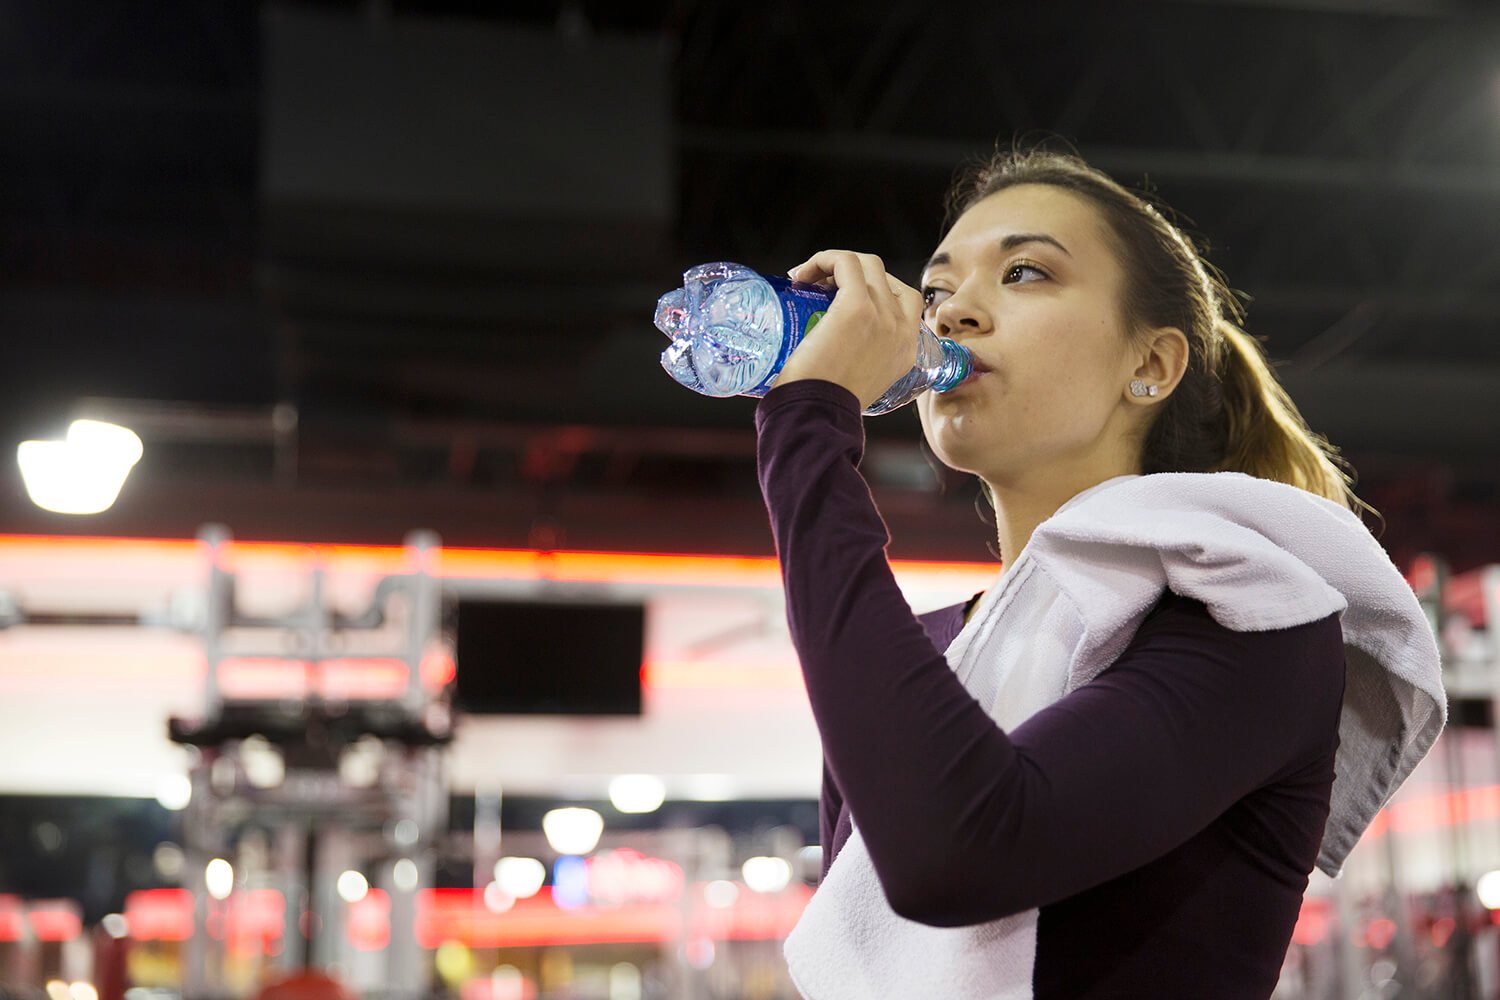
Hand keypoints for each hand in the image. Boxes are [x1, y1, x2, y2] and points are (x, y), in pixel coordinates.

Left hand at [777, 250, 924, 410]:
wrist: (819, 416)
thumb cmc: (826, 407)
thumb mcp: (860, 386)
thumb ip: (861, 366)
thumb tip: (833, 354)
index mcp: (908, 350)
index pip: (906, 300)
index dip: (874, 290)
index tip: (840, 298)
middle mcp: (902, 329)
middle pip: (885, 276)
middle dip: (853, 273)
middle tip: (820, 288)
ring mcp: (883, 315)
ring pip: (866, 263)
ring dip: (835, 264)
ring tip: (807, 279)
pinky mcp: (857, 306)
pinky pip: (845, 262)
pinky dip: (822, 259)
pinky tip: (800, 275)